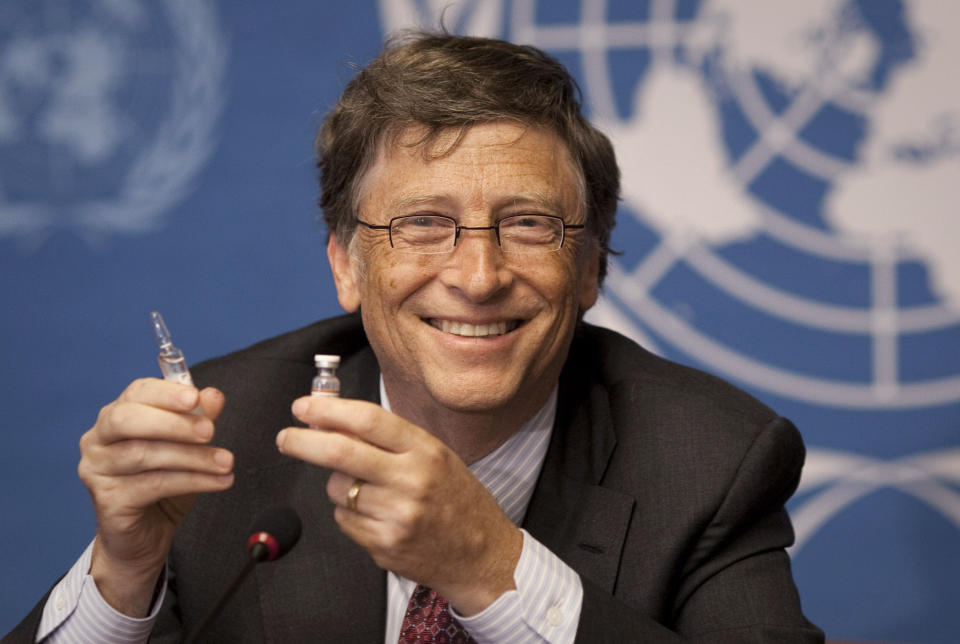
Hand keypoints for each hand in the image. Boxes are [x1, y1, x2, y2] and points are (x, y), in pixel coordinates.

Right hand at [77, 378, 232, 615]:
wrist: (144, 536)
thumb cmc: (163, 484)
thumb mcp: (187, 447)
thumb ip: (198, 419)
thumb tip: (212, 395)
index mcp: (115, 417)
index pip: (136, 393)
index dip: (166, 393)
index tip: (196, 398)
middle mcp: (98, 440)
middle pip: (128, 420)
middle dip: (174, 423)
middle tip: (211, 431)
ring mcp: (97, 471)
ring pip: (144, 454)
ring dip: (192, 457)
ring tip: (226, 462)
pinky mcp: (107, 501)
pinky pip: (153, 485)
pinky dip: (192, 481)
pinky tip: (218, 482)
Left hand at [277, 396, 522, 615]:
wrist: (479, 553)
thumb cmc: (454, 496)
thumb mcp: (433, 454)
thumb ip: (388, 438)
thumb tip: (333, 419)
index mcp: (425, 450)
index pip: (368, 420)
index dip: (328, 410)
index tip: (303, 407)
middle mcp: (411, 480)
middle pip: (340, 452)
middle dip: (303, 442)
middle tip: (286, 437)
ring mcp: (397, 516)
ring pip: (338, 489)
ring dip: (339, 484)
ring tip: (370, 490)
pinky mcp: (384, 546)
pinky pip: (344, 519)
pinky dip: (350, 513)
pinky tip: (377, 515)